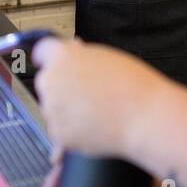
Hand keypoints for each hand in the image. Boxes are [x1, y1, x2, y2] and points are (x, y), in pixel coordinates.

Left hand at [30, 37, 166, 160]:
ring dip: (66, 110)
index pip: (42, 52)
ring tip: (96, 111)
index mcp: (63, 56)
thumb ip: (81, 56)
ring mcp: (51, 108)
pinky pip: (59, 131)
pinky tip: (93, 125)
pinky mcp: (57, 133)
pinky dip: (72, 131)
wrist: (145, 118)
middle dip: (61, 87)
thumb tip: (71, 53)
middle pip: (47, 82)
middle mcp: (52, 80)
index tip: (54, 65)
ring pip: (52, 108)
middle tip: (87, 94)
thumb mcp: (106, 56)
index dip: (51, 59)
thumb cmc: (133, 86)